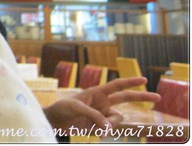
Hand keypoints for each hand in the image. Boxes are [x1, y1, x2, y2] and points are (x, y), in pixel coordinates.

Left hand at [43, 77, 160, 131]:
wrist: (56, 121)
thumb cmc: (63, 108)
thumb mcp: (76, 107)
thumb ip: (93, 115)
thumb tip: (108, 128)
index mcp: (97, 92)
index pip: (117, 85)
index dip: (130, 82)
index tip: (144, 80)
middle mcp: (103, 102)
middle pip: (126, 98)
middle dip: (142, 97)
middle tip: (158, 97)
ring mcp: (103, 114)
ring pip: (118, 118)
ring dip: (112, 124)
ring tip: (99, 128)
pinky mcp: (101, 125)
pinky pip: (110, 129)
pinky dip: (106, 132)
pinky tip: (96, 133)